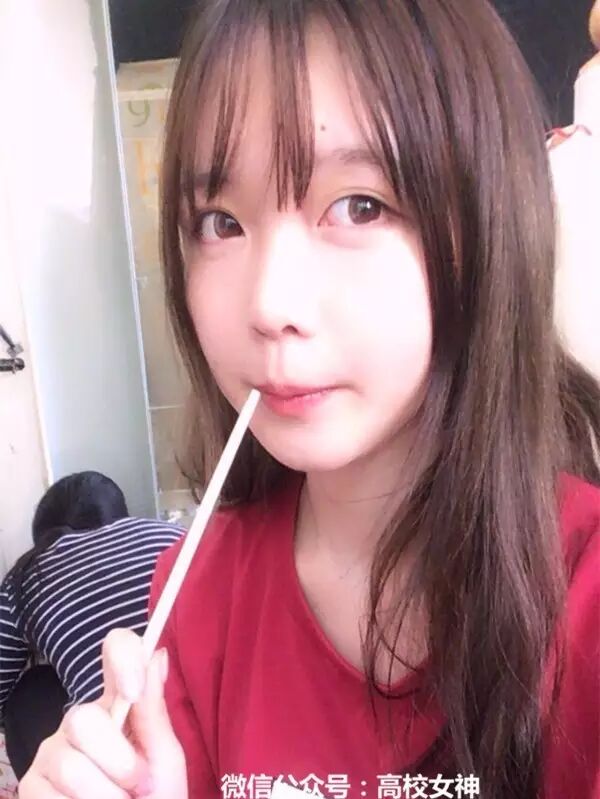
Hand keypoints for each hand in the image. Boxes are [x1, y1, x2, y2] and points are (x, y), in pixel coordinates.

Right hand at [18, 629, 186, 797]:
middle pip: (85, 719)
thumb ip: (153, 710)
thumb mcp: (163, 757)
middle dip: (120, 763)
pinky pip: (51, 797)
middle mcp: (79, 721)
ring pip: (72, 767)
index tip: (134, 691)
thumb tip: (157, 653)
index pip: (115, 651)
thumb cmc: (156, 798)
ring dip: (107, 798)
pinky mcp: (30, 787)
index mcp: (117, 703)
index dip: (123, 659)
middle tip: (139, 787)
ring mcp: (51, 753)